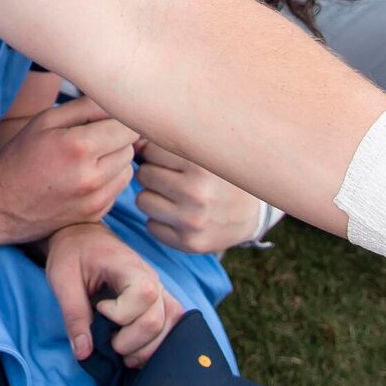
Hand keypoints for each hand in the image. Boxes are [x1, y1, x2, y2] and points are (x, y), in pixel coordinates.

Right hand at [0, 96, 137, 243]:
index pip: (127, 126)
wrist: (0, 204)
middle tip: (91, 137)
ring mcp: (95, 200)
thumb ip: (85, 107)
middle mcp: (92, 177)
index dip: (117, 119)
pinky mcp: (96, 215)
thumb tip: (118, 100)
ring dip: (115, 160)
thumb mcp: (45, 121)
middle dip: (116, 139)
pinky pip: (118, 189)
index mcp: (79, 147)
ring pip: (128, 169)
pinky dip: (109, 180)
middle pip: (130, 147)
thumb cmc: (21, 156)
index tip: (104, 118)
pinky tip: (85, 177)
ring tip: (88, 158)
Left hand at [42, 222, 178, 365]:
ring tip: (121, 350)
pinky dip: (156, 344)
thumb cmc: (72, 253)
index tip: (98, 308)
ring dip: (144, 349)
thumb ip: (74, 315)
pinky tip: (136, 349)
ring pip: (170, 327)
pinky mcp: (160, 301)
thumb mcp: (62, 280)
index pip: (142, 297)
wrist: (83, 237)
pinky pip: (172, 326)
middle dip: (129, 342)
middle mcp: (152, 278)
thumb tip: (84, 353)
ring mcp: (160, 290)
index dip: (118, 314)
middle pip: (155, 321)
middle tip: (106, 341)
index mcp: (129, 266)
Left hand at [128, 145, 281, 255]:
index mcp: (201, 164)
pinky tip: (180, 215)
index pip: (150, 149)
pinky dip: (160, 220)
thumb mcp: (203, 152)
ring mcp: (193, 220)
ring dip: (154, 197)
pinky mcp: (190, 243)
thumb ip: (170, 142)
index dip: (157, 153)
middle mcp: (197, 192)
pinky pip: (151, 226)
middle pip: (144, 175)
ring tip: (176, 196)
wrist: (253, 214)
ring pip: (142, 200)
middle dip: (154, 174)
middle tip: (174, 178)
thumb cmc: (220, 175)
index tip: (172, 158)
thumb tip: (133, 143)